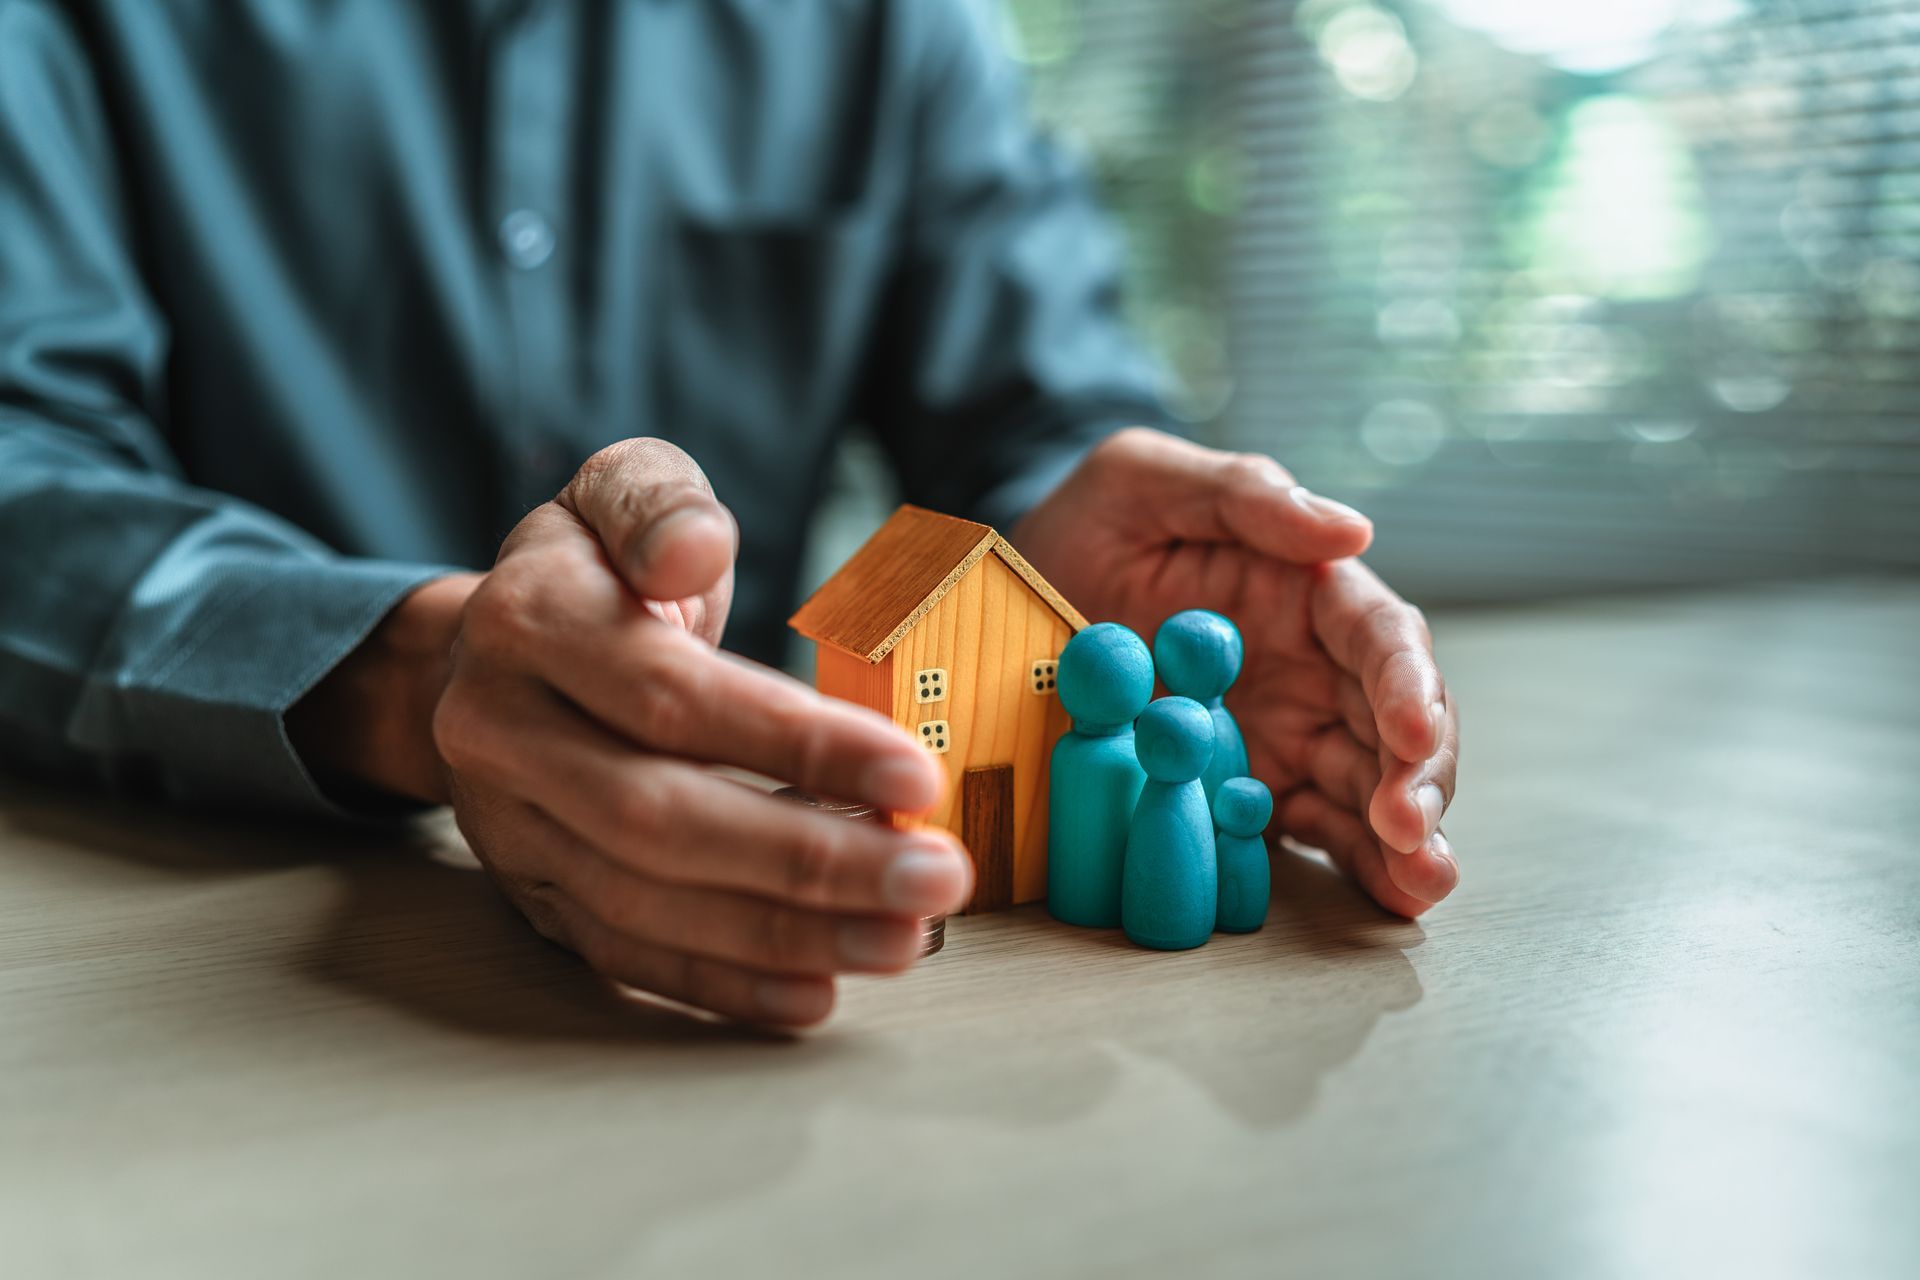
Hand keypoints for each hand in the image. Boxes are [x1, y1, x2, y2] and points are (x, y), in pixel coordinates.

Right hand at [294, 439, 973, 1026]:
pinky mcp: (533, 893)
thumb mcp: (617, 493)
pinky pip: (626, 955)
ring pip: (645, 903)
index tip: (913, 776)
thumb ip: (659, 503)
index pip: (669, 698)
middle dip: (809, 861)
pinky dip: (723, 983)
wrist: (477, 656)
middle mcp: (502, 734)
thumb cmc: (590, 570)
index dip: (794, 743)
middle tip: (933, 879)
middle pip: (659, 818)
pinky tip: (815, 991)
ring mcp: (511, 827)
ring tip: (903, 939)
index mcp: (529, 624)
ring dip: (784, 934)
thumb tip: (693, 549)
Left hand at [1014, 428, 1458, 916]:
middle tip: (1411, 830)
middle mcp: (1314, 668)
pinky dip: (1352, 864)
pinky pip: (1307, 827)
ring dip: (1402, 840)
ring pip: (1367, 787)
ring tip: (1420, 887)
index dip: (1407, 685)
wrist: (1025, 585)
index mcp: (1308, 591)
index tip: (1412, 733)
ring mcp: (1287, 733)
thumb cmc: (1092, 520)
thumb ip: (1242, 496)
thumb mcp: (1143, 481)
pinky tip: (1387, 903)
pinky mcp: (1249, 785)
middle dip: (1417, 778)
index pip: (1381, 638)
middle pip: (1395, 725)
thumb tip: (1351, 531)